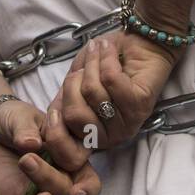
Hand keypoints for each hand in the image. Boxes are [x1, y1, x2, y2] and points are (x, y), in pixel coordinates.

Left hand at [0, 97, 99, 194]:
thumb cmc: (13, 118)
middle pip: (66, 192)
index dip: (84, 182)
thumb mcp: (20, 116)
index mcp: (68, 156)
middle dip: (51, 180)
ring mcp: (35, 194)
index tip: (73, 181)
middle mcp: (57, 179)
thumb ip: (27, 128)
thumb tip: (32, 143)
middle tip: (27, 160)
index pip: (85, 175)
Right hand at [55, 33, 175, 153]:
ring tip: (97, 51)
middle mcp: (111, 137)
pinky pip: (111, 80)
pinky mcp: (142, 104)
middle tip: (83, 67)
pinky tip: (109, 49)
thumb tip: (53, 115)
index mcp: (92, 137)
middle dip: (73, 82)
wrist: (139, 42)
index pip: (68, 152)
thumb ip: (62, 102)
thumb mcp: (75, 84)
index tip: (56, 100)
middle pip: (75, 115)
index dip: (54, 127)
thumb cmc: (104, 64)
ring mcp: (128, 122)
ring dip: (92, 64)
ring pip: (93, 93)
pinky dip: (106, 58)